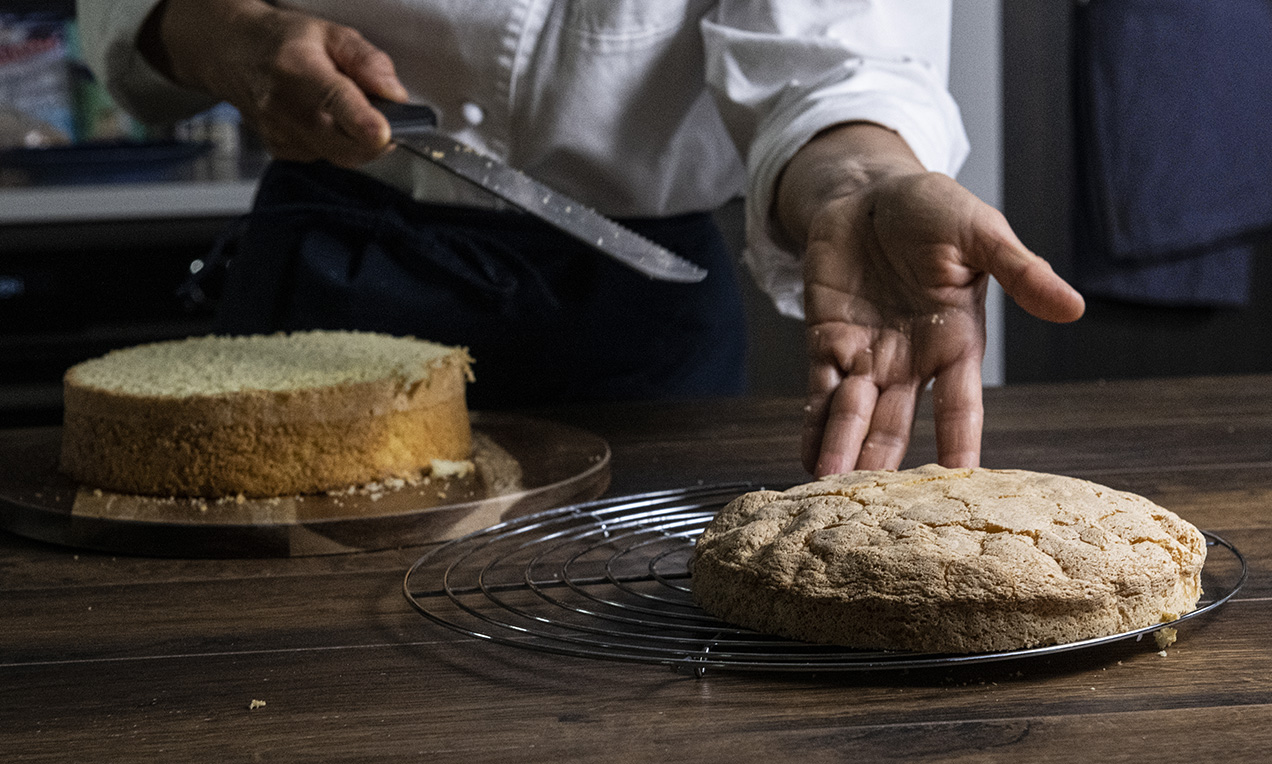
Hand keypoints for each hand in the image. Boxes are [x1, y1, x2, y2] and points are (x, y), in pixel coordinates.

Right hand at [142, 0, 407, 166]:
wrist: (233, 54)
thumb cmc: (285, 41)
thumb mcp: (332, 34)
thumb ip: (368, 61)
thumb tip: (395, 95)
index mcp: (299, 72)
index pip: (334, 103)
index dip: (362, 123)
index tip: (382, 133)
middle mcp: (284, 110)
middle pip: (345, 145)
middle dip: (376, 138)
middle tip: (383, 115)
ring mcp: (280, 135)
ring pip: (342, 156)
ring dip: (357, 140)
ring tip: (348, 109)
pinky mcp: (282, 152)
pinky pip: (327, 157)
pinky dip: (338, 143)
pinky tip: (327, 119)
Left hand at [777, 124, 1084, 476]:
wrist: (868, 190)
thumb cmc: (931, 207)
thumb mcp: (980, 234)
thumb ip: (1020, 272)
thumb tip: (1074, 307)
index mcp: (955, 341)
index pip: (960, 403)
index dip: (959, 440)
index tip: (961, 480)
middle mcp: (911, 360)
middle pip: (899, 422)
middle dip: (887, 460)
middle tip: (879, 505)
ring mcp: (867, 356)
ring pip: (856, 415)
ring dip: (845, 448)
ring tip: (832, 485)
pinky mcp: (827, 343)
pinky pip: (819, 391)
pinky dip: (813, 424)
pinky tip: (808, 459)